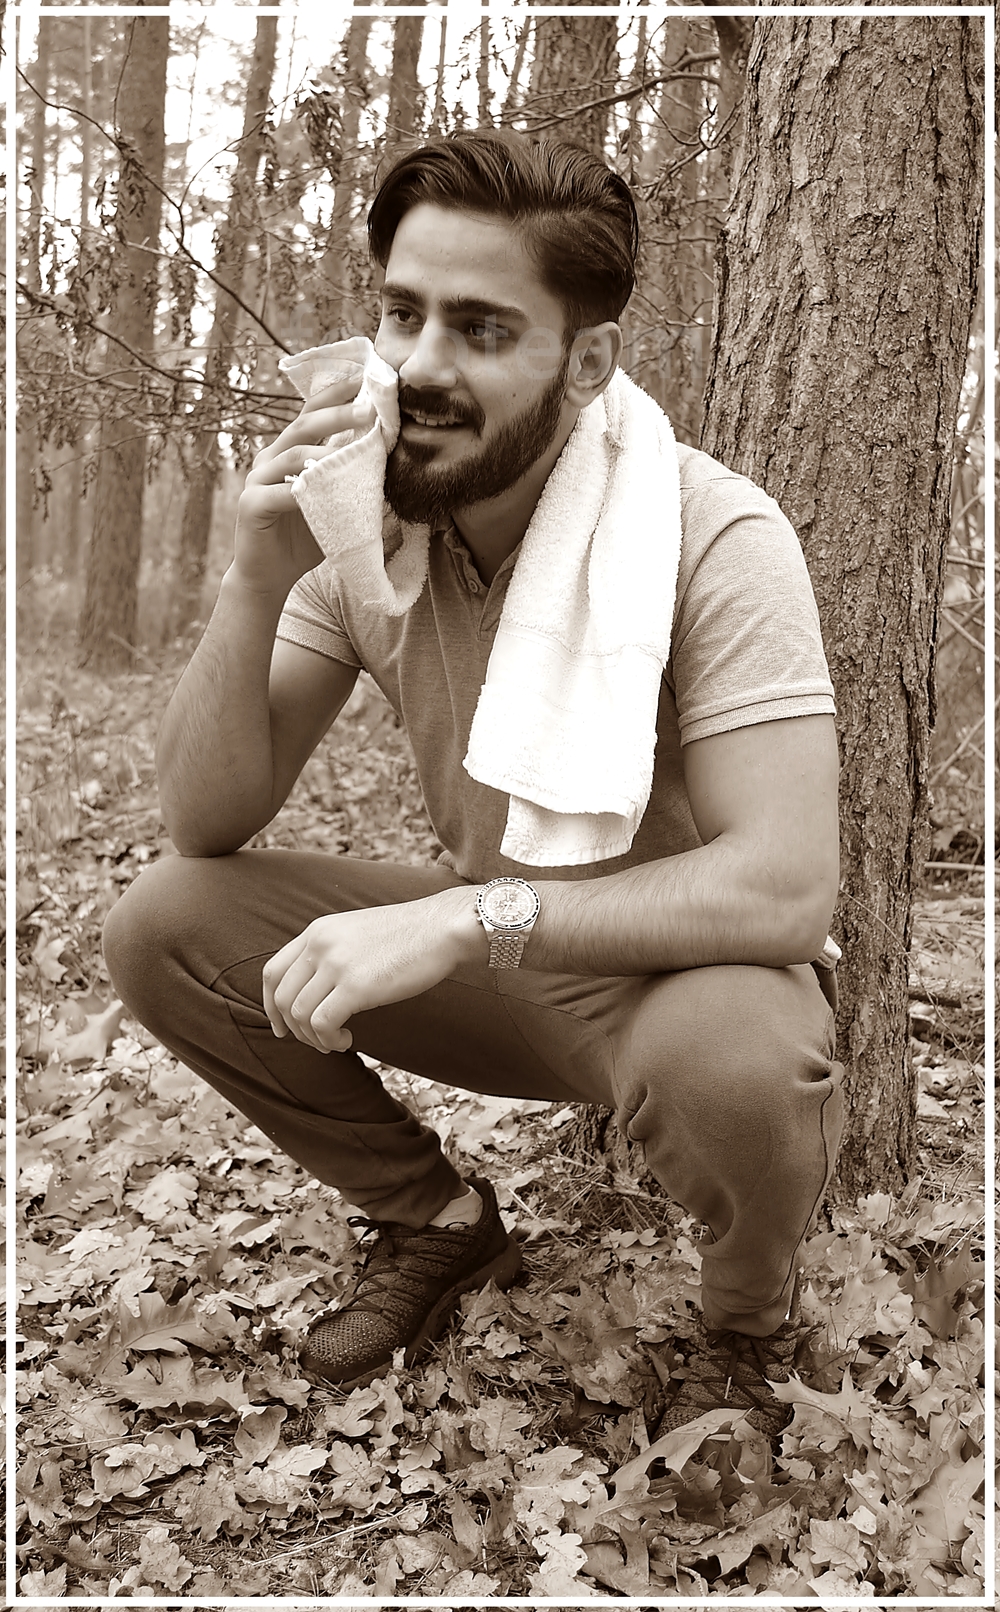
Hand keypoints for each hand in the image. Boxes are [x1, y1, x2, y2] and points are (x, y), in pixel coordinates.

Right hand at [233, 375, 373, 597]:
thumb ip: (349, 482)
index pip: (311, 415)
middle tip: (368, 410)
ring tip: (353, 451)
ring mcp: (257, 480)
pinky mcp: (251, 505)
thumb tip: (390, 464)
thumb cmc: (304, 538)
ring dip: (324, 451)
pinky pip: (278, 494)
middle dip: (336, 414)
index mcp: (289, 452)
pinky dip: (300, 491)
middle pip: (303, 426)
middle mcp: (270, 459)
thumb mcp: (333, 505)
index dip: (334, 396)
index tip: (362, 379)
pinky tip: (319, 490)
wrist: (269, 576)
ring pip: (291, 456)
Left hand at [261, 891, 482, 1052]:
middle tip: (315, 1042)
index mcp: (318, 931)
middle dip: (293, 1028)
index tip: (283, 1027)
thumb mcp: (357, 934)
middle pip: (281, 996)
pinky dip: (329, 1040)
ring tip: (336, 1042)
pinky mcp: (356, 985)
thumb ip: (332, 953)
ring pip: (299, 1014)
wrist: (442, 928)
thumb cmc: (409, 936)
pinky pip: (322, 1024)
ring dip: (313, 1038)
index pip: (273, 972)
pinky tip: (347, 1041)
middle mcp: (320, 944)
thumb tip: (315, 990)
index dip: (272, 1005)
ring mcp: (336, 963)